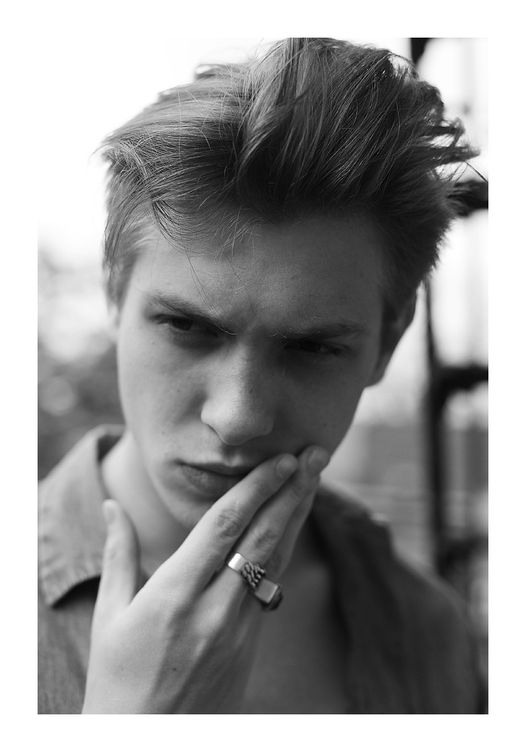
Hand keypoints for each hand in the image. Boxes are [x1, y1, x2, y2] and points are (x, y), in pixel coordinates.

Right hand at [82, 445, 329, 712]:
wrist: (148, 748)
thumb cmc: (118, 682)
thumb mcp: (108, 618)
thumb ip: (118, 555)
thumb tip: (111, 506)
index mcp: (174, 595)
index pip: (224, 526)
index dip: (256, 487)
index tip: (278, 458)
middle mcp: (214, 608)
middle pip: (262, 536)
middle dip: (291, 490)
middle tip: (313, 453)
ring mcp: (238, 628)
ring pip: (275, 558)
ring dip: (297, 514)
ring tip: (313, 479)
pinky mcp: (250, 644)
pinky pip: (272, 584)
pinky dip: (284, 548)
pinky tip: (293, 525)